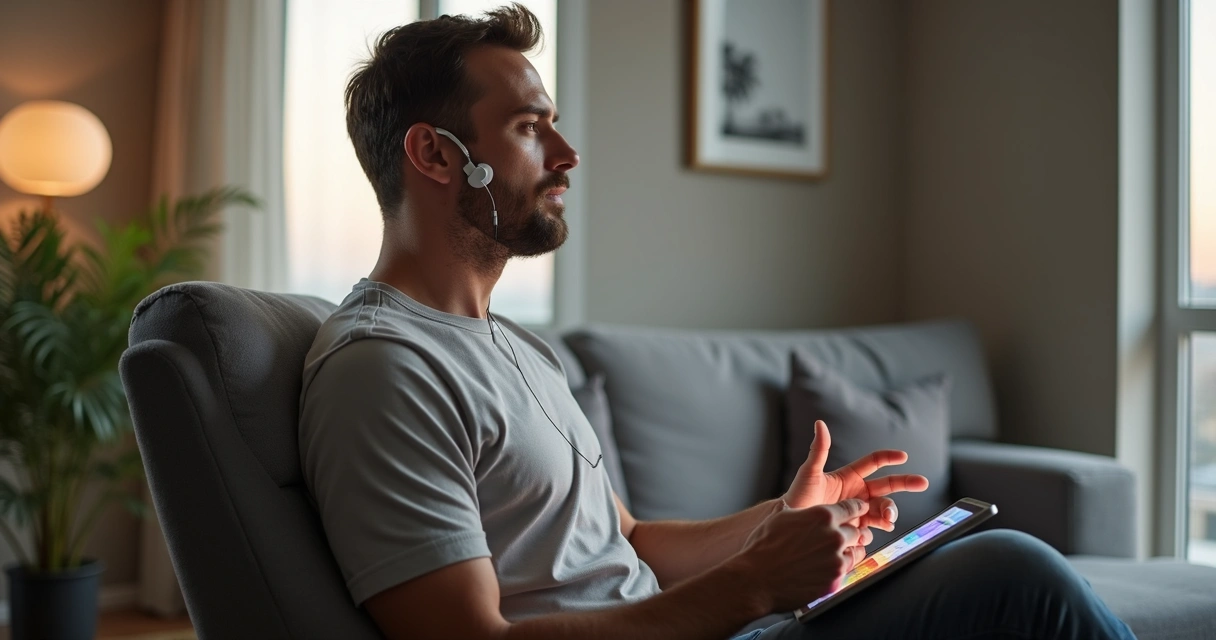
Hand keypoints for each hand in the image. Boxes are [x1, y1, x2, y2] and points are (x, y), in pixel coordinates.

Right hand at [732, 499, 870, 612]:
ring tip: (832, 555)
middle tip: (837, 538)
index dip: (856, 509)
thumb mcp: (779, 518)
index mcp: (822, 516)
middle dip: (848, 533)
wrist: (757, 579)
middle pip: (856, 531)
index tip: (859, 511)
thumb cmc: (763, 548)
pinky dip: (839, 569)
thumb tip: (795, 506)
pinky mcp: (835, 579)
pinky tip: (825, 568)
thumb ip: (797, 510)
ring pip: (855, 552)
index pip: (852, 508)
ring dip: (847, 552)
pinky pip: (847, 571)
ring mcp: (836, 559)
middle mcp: (834, 536)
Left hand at [782, 420, 928, 535]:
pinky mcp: (856, 529)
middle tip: (922, 482)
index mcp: (849, 477)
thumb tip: (820, 423)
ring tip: (888, 519)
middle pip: (888, 485)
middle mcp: (858, 494)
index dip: (889, 457)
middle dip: (906, 483)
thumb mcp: (809, 473)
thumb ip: (818, 450)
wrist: (791, 527)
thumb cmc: (798, 496)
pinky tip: (866, 532)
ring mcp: (859, 512)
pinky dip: (874, 531)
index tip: (903, 456)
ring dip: (889, 512)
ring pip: (883, 510)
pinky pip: (872, 530)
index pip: (874, 462)